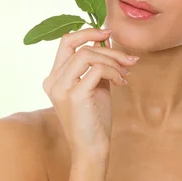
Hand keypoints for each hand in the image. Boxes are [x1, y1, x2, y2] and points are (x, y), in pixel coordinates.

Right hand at [43, 27, 138, 160]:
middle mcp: (52, 80)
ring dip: (113, 60)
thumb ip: (98, 64)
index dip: (87, 32)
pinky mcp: (73, 95)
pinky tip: (121, 83)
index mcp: (54, 77)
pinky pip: (97, 69)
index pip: (66, 42)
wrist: (92, 148)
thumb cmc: (95, 119)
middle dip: (108, 49)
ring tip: (125, 73)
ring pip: (88, 54)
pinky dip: (113, 72)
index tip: (108, 33)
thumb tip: (107, 40)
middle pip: (79, 46)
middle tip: (129, 59)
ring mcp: (61, 87)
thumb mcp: (96, 84)